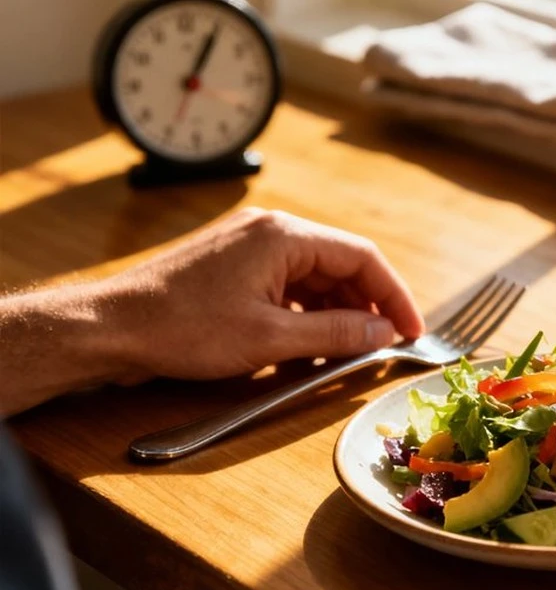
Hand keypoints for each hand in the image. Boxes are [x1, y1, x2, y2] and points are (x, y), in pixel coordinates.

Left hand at [101, 207, 423, 382]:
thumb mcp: (271, 338)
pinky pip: (286, 289)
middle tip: (380, 349)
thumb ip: (335, 333)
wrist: (111, 328)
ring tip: (343, 356)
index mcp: (285, 235)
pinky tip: (304, 351)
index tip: (411, 331)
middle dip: (365, 309)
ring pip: (315, 281)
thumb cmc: (183, 328)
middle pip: (341, 267)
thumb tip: (383, 333)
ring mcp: (250, 248)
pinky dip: (304, 318)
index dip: (395, 296)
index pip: (363, 256)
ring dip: (334, 317)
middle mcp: (271, 232)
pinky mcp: (234, 269)